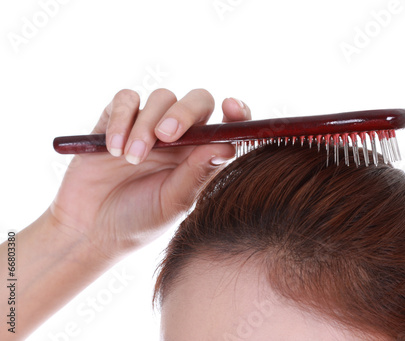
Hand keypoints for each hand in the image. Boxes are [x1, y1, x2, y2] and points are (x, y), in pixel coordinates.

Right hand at [49, 88, 250, 259]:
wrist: (91, 229)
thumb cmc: (139, 220)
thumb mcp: (173, 202)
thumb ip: (197, 173)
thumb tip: (227, 145)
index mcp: (200, 155)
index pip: (226, 124)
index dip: (236, 112)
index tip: (232, 108)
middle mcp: (180, 137)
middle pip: (197, 100)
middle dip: (184, 112)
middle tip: (167, 136)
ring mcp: (148, 125)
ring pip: (161, 97)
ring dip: (146, 126)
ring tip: (132, 158)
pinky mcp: (116, 120)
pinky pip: (125, 99)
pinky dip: (121, 119)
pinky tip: (114, 148)